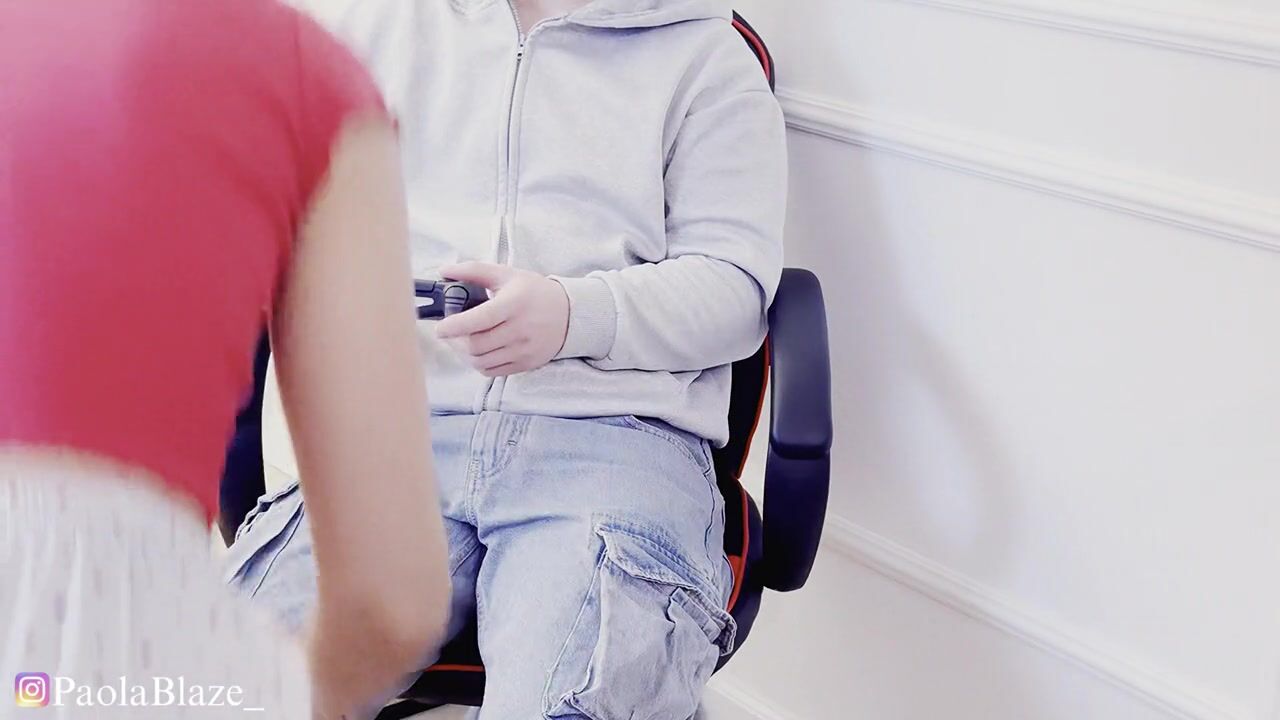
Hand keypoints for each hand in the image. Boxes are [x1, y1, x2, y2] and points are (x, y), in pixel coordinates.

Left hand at [435, 262, 568, 376]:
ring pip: (481, 361)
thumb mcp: (507, 275)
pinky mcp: (525, 364)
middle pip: (476, 345)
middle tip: (450, 332)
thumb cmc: (534, 292)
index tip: (440, 328)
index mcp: (514, 304)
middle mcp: (520, 329)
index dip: (455, 326)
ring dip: (464, 353)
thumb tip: (444, 271)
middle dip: (455, 341)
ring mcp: (523, 350)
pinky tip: (477, 351)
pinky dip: (478, 363)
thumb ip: (474, 271)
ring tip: (462, 341)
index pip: (480, 319)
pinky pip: (491, 371)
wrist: (569, 315)